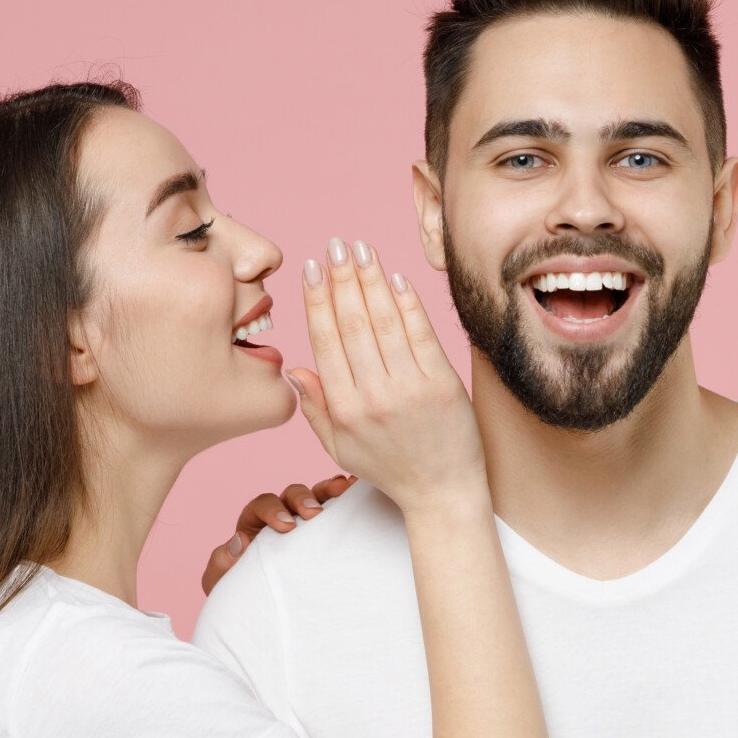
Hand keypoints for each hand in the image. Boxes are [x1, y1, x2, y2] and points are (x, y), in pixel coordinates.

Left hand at [200, 473, 356, 594]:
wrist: (265, 611)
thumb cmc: (242, 592)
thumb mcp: (223, 580)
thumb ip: (221, 563)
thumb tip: (238, 542)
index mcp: (255, 522)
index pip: (262, 504)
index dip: (273, 510)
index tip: (285, 526)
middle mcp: (282, 515)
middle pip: (292, 494)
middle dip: (302, 499)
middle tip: (313, 513)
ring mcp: (307, 523)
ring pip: (318, 496)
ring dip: (330, 490)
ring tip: (345, 488)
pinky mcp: (327, 533)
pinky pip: (338, 509)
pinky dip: (347, 498)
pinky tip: (358, 491)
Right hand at [288, 238, 484, 515]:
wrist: (443, 493)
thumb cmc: (390, 469)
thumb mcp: (340, 448)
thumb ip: (315, 408)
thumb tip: (294, 367)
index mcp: (345, 410)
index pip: (326, 342)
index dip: (318, 301)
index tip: (312, 269)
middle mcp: (374, 397)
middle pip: (354, 324)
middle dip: (342, 278)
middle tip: (336, 245)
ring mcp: (411, 389)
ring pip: (385, 323)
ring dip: (372, 280)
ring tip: (361, 249)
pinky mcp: (443, 385)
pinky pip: (421, 334)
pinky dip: (407, 303)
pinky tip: (395, 278)